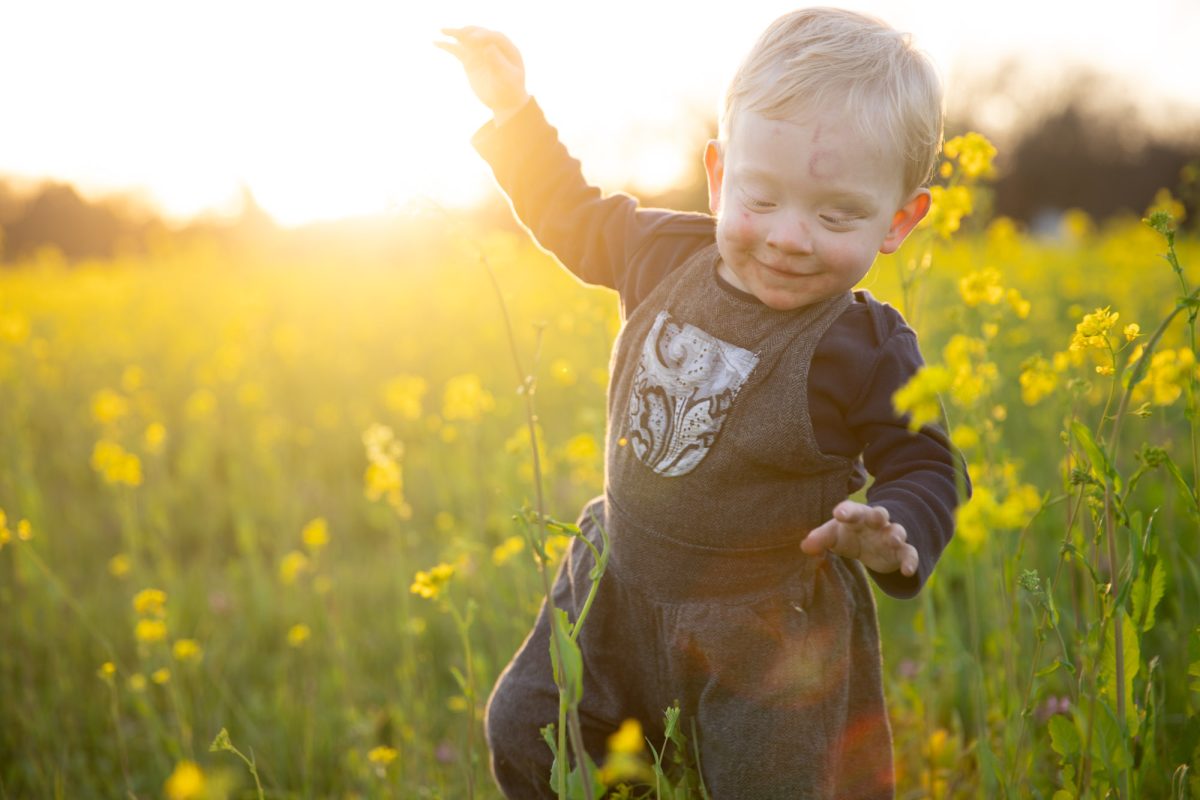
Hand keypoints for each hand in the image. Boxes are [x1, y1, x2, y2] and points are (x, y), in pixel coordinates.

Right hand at [437, 26, 529, 123]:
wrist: (503, 101)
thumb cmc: (509, 90)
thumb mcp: (507, 78)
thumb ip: (498, 63)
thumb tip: (488, 48)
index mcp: (507, 48)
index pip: (494, 37)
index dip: (483, 36)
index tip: (473, 39)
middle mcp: (493, 46)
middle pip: (478, 35)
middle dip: (467, 33)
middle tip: (457, 34)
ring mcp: (481, 52)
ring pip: (467, 40)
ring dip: (455, 34)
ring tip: (442, 31)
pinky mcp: (470, 59)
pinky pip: (458, 50)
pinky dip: (448, 46)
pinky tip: (436, 42)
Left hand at [800, 501, 918, 576]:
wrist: (876, 540)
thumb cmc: (849, 533)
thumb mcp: (834, 535)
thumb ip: (820, 539)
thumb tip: (805, 546)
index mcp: (856, 515)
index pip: (851, 509)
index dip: (846, 511)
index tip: (838, 514)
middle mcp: (875, 522)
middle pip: (879, 514)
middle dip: (878, 514)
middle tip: (876, 517)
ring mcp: (890, 535)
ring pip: (897, 531)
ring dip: (896, 534)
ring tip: (894, 539)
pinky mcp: (902, 551)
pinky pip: (909, 554)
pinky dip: (910, 561)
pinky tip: (908, 571)